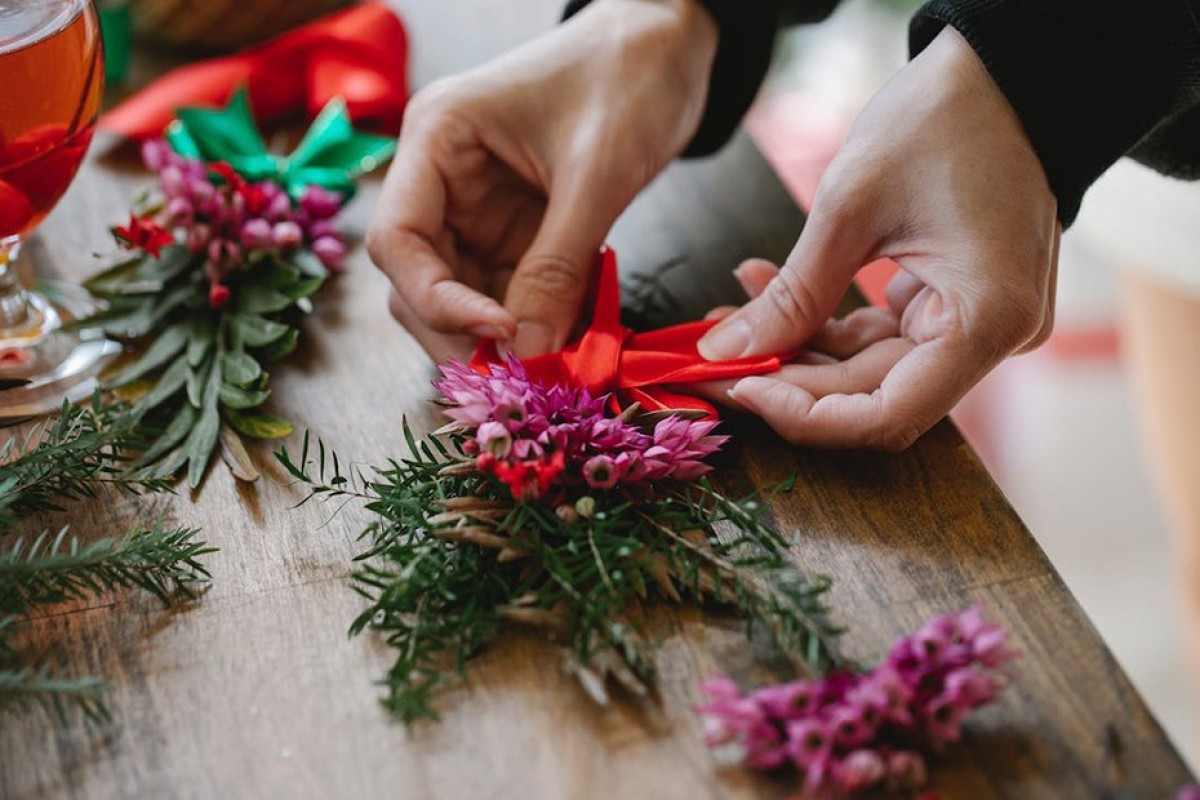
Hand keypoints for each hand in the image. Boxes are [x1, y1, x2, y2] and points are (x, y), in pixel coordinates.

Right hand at [367, 0, 717, 362]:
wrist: (670, 43)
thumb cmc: (628, 74)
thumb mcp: (596, 172)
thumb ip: (558, 264)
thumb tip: (529, 351)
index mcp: (437, 139)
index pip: (398, 241)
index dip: (439, 301)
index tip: (501, 335)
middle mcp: (443, 179)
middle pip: (421, 280)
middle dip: (465, 334)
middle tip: (520, 378)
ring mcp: (477, 208)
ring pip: (465, 297)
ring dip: (504, 339)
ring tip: (552, 368)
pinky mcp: (515, 229)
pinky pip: (510, 292)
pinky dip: (535, 324)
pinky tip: (568, 344)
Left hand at [696, 26, 1060, 450]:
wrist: (1001, 70)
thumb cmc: (942, 120)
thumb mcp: (850, 209)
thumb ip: (791, 295)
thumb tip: (726, 351)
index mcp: (985, 322)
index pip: (884, 416)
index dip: (804, 415)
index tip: (739, 387)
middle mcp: (993, 338)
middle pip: (871, 394)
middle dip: (787, 376)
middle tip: (713, 356)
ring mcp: (977, 323)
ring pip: (868, 367)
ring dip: (796, 345)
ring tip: (729, 315)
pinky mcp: (957, 303)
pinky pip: (880, 333)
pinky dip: (824, 319)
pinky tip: (766, 290)